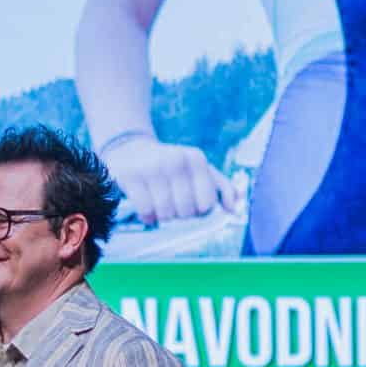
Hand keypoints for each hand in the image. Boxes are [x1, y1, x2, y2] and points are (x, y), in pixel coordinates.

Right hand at [103, 138, 221, 227]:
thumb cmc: (170, 165)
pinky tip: (146, 208)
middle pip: (186, 210)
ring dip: (163, 216)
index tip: (191, 204)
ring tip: (159, 205)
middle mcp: (176, 160)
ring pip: (166, 213)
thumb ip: (220, 186)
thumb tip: (235, 208)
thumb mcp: (198, 169)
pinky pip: (146, 211)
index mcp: (196, 159)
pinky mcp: (131, 177)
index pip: (207, 203)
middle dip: (180, 214)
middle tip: (173, 204)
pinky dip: (147, 217)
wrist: (130, 149)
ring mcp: (152, 168)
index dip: (199, 211)